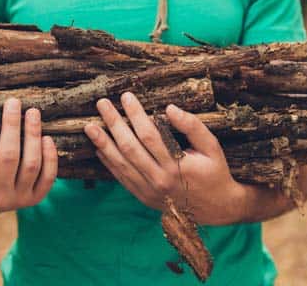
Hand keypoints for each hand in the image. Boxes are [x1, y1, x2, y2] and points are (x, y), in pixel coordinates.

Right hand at [0, 98, 57, 212]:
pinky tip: (46, 136)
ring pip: (31, 163)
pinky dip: (50, 156)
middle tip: (13, 101)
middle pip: (8, 156)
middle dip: (11, 126)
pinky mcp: (39, 197)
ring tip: (32, 111)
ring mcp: (21, 197)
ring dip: (32, 135)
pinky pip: (49, 176)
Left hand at [84, 92, 248, 224]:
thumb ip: (192, 126)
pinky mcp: (143, 197)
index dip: (135, 114)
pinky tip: (99, 148)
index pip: (149, 135)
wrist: (216, 208)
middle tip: (102, 104)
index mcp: (176, 167)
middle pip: (129, 148)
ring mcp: (148, 191)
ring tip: (90, 126)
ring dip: (103, 144)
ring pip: (120, 164)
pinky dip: (108, 163)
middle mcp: (159, 180)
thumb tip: (170, 108)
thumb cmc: (215, 172)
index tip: (126, 97)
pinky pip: (121, 178)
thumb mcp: (212, 147)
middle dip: (114, 124)